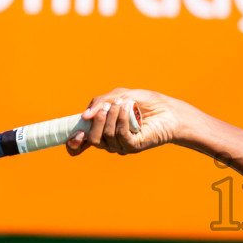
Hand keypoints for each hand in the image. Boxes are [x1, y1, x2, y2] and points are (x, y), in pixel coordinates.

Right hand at [65, 87, 184, 155]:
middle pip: (91, 139)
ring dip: (112, 115)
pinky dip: (122, 119)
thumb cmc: (144, 103)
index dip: (74, 143)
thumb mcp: (118, 96)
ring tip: (123, 103)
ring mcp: (121, 145)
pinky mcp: (134, 146)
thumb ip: (99, 103)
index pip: (80, 145)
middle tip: (108, 105)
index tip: (77, 133)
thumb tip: (84, 117)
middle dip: (97, 120)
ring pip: (105, 136)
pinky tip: (129, 108)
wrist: (168, 109)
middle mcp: (109, 141)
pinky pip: (120, 135)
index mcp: (101, 130)